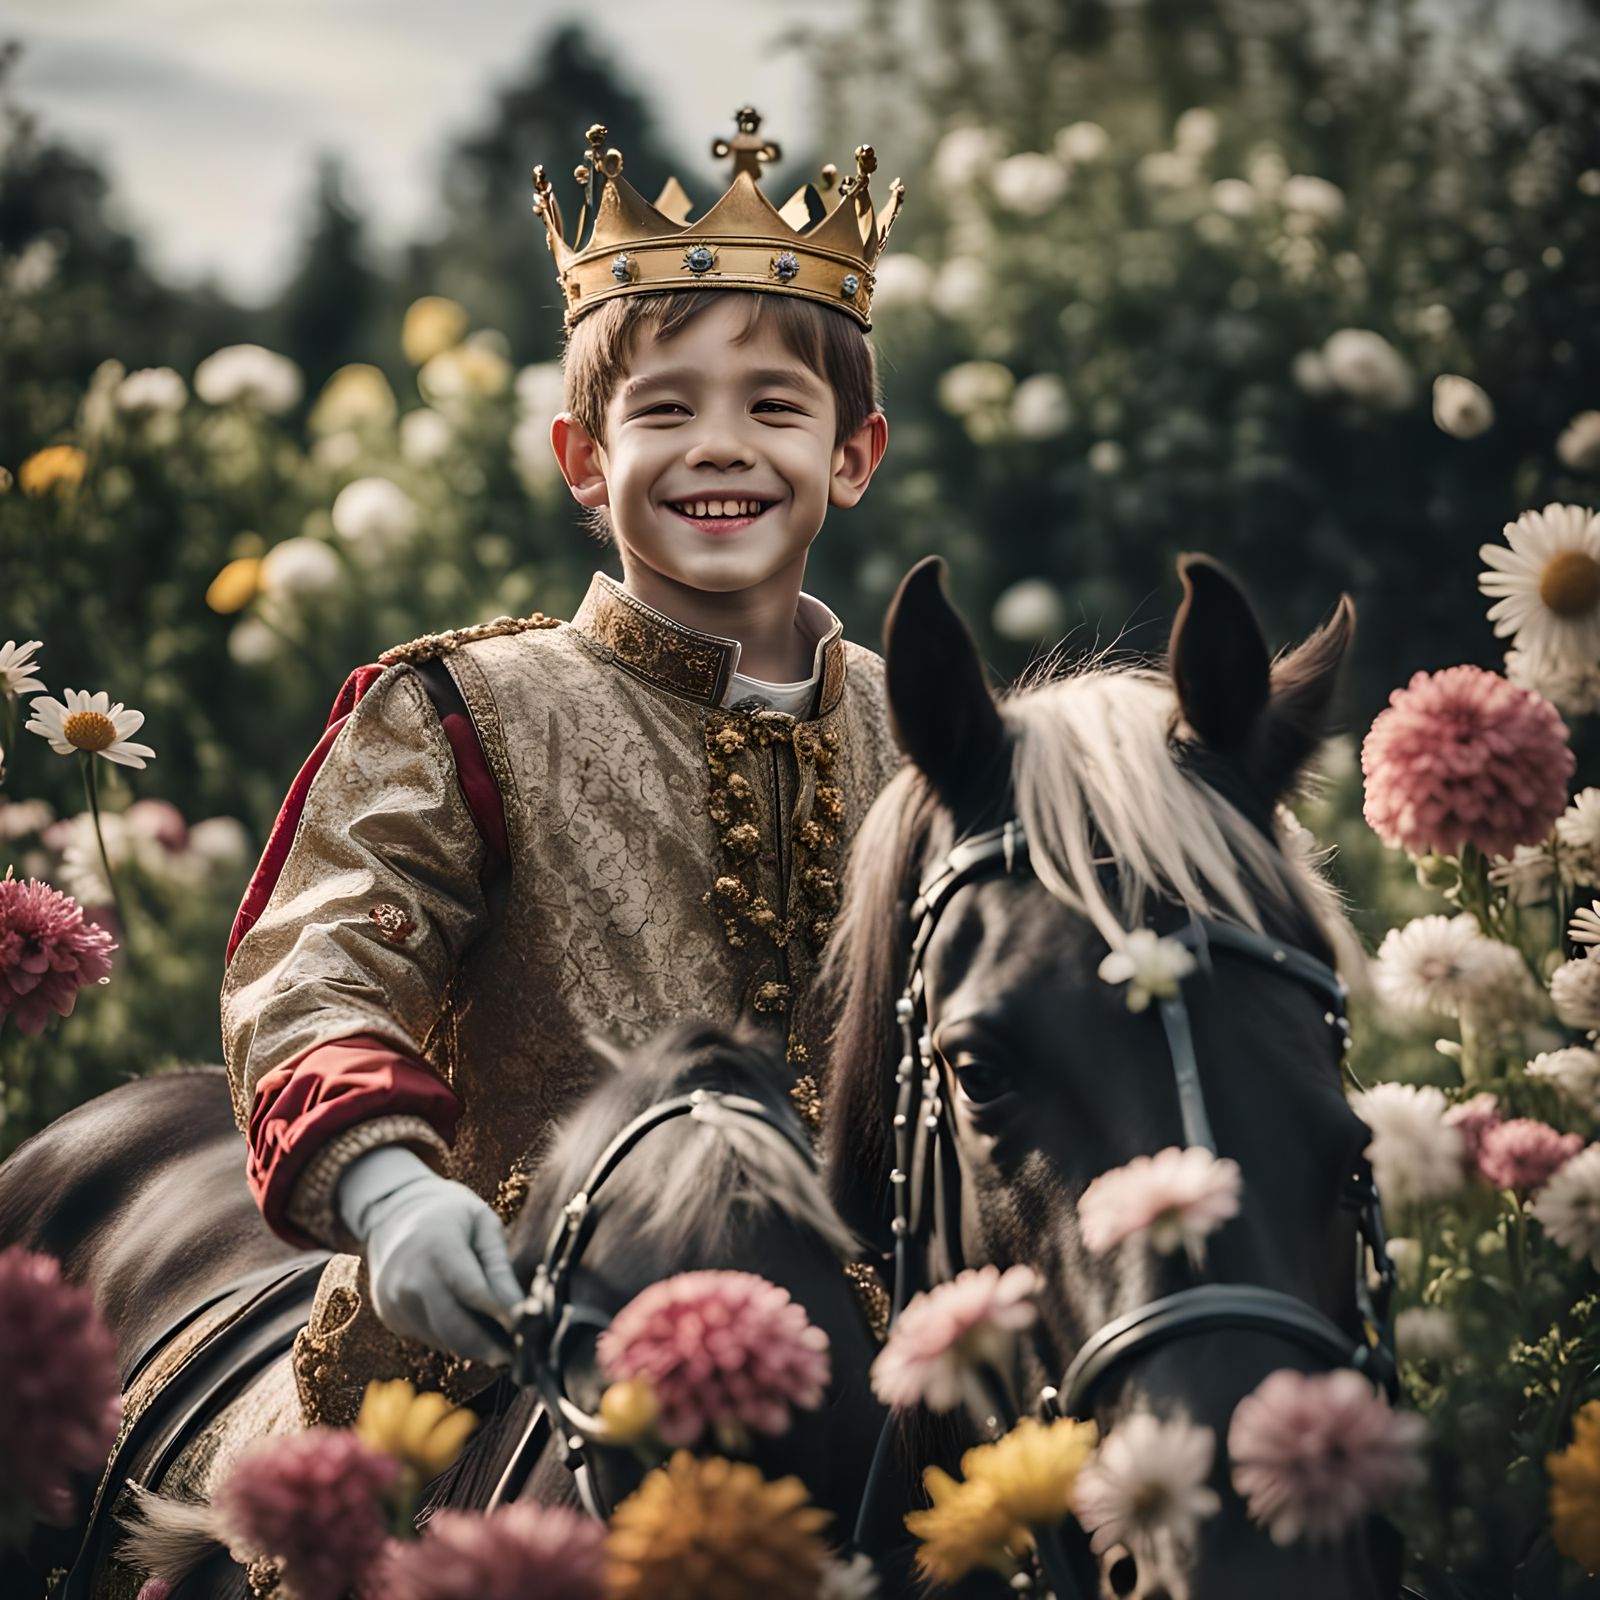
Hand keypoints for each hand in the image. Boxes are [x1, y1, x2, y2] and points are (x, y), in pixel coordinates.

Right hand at [337, 1146, 523, 1365]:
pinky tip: (468, 1319)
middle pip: (454, 1328)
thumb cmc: (452, 1215)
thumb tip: (520, 1310)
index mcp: (435, 1247)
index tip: (529, 1331)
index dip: (503, 1316)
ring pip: (444, 1339)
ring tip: (500, 1335)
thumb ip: (499, 1267)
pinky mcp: (390, 1318)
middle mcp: (408, 1279)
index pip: (472, 1292)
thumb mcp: (483, 1225)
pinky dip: (454, 1336)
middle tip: (520, 1352)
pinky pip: (431, 1337)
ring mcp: (393, 1302)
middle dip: (490, 1346)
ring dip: (475, 1344)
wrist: (396, 1215)